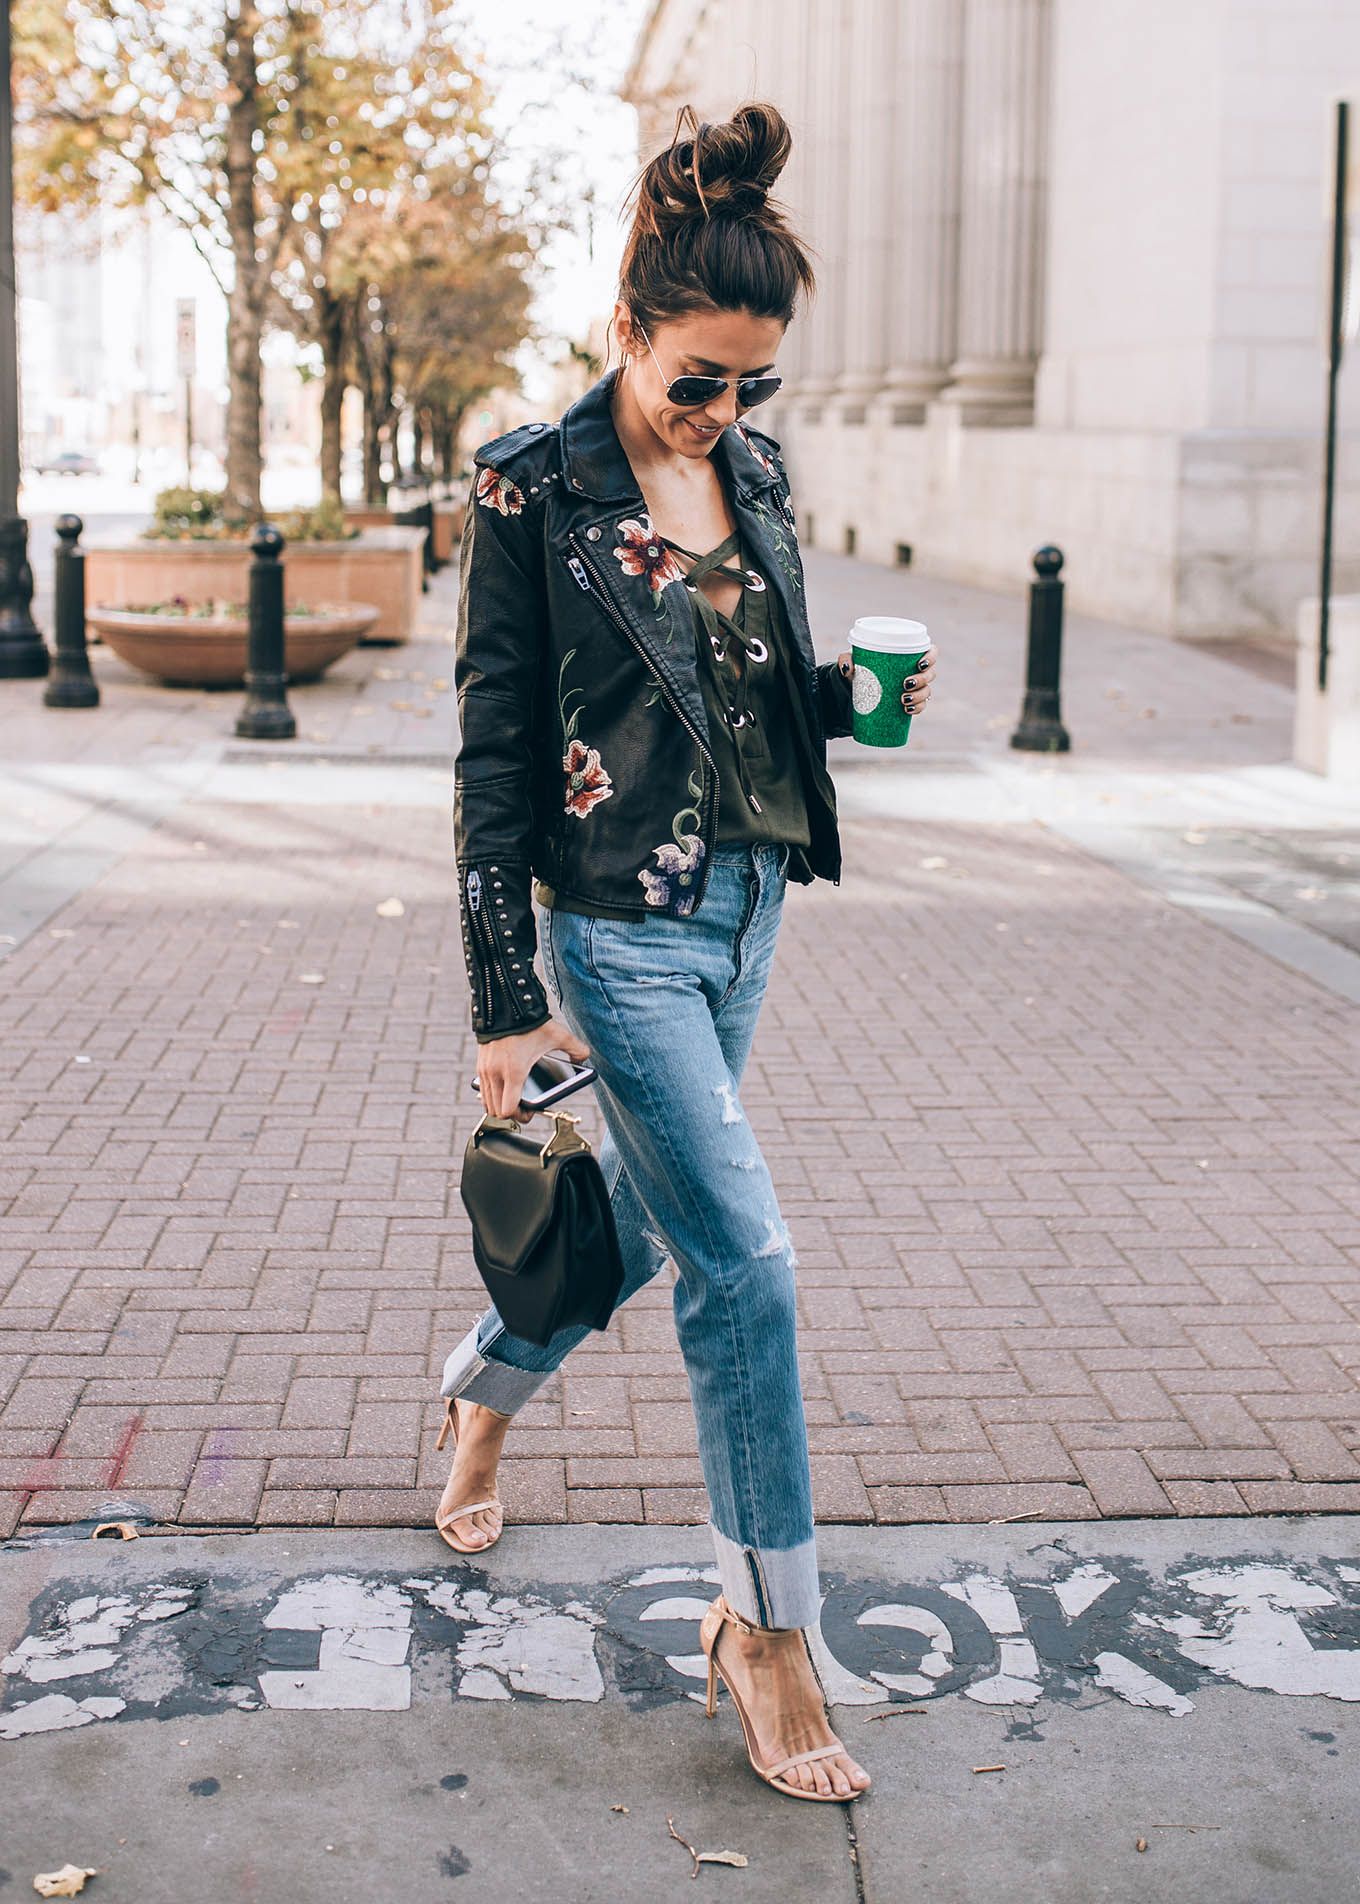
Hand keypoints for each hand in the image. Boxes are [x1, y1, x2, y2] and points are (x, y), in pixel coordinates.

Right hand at [476, 1017, 590, 1119]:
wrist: (504, 1003)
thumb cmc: (529, 1022)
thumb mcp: (557, 1035)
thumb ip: (576, 1048)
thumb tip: (584, 1059)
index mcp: (515, 1071)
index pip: (509, 1109)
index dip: (521, 1116)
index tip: (531, 1112)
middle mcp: (496, 1073)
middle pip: (497, 1111)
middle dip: (512, 1114)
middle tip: (525, 1108)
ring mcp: (485, 1070)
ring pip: (487, 1102)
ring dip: (500, 1105)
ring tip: (515, 1099)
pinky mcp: (480, 1064)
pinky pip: (483, 1090)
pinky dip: (492, 1094)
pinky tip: (505, 1088)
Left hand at [837, 644, 937, 715]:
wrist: (857, 689)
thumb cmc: (862, 667)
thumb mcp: (853, 660)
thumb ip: (846, 659)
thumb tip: (847, 668)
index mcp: (910, 655)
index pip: (931, 652)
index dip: (931, 657)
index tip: (919, 664)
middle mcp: (916, 671)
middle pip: (930, 674)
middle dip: (921, 680)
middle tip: (905, 684)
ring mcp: (916, 688)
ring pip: (927, 691)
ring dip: (918, 696)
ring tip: (903, 700)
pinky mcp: (910, 702)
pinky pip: (920, 706)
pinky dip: (916, 709)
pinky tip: (907, 710)